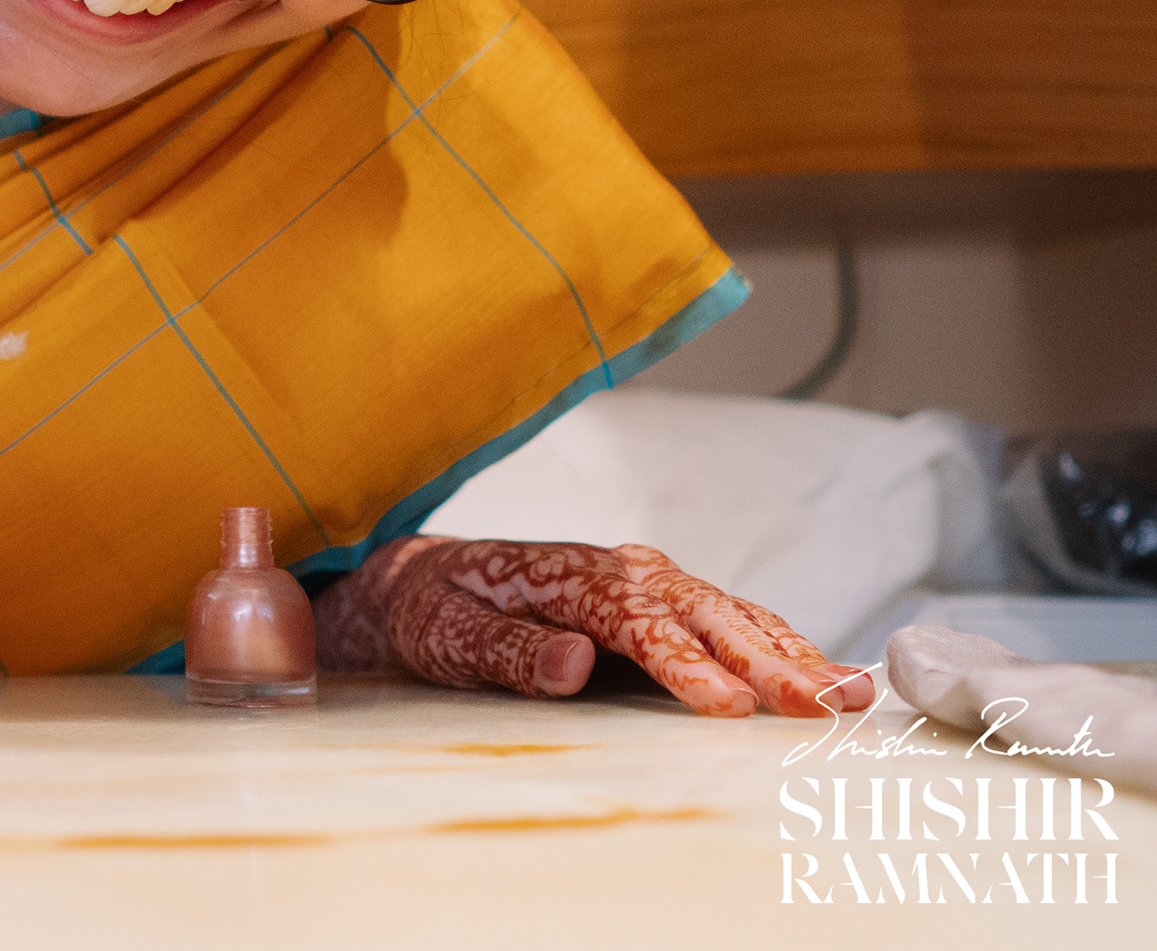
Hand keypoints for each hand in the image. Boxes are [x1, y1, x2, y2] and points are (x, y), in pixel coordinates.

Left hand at [322, 535, 875, 717]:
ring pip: (730, 615)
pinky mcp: (664, 604)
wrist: (426, 583)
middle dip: (768, 661)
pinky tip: (824, 677)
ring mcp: (649, 583)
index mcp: (568, 575)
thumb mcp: (445, 633)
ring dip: (792, 653)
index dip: (685, 664)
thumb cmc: (436, 610)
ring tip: (852, 694)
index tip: (728, 705)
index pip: (636, 622)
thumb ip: (506, 649)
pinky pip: (730, 622)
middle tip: (827, 704)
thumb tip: (572, 661)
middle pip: (702, 615)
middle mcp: (621, 571)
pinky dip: (780, 646)